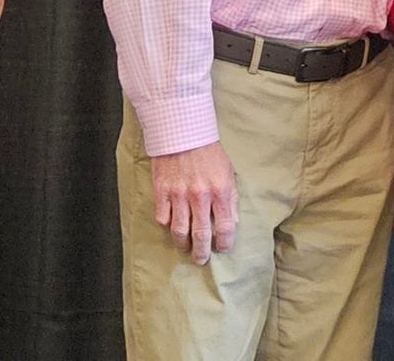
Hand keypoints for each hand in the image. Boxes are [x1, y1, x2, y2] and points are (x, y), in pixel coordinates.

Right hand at [150, 141, 238, 264]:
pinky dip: (166, 226)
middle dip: (201, 252)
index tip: (222, 248)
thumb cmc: (208, 153)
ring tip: (185, 248)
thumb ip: (230, 198)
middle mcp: (200, 196)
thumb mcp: (228, 173)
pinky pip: (162, 218)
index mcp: (221, 190)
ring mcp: (178, 195)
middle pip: (201, 234)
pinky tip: (171, 227)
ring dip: (183, 244)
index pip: (226, 227)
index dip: (224, 243)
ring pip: (179, 231)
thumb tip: (232, 222)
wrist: (183, 132)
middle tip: (200, 259)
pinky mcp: (161, 191)